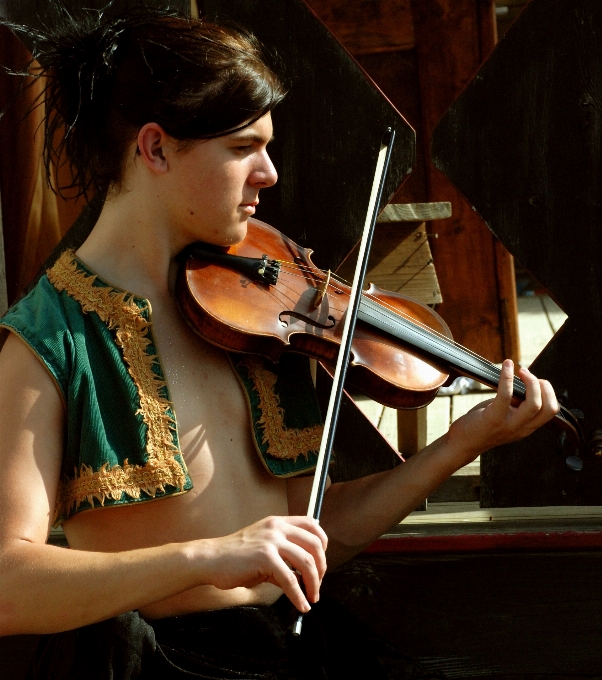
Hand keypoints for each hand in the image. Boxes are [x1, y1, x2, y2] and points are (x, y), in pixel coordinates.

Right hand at [204, 515, 327, 612]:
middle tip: (318, 585)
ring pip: (306, 562)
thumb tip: (303, 574)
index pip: (311, 524)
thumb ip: (284, 555)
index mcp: (278, 522)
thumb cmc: (235, 556)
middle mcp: (277, 527)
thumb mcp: (264, 547)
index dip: (322, 543)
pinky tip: (301, 605)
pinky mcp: (265, 558)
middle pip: (314, 544)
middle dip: (321, 568)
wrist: (211, 559)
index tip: (321, 562)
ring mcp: (271, 541)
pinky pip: (290, 579)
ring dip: (314, 584)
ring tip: (312, 598)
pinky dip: (298, 596)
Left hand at [446, 360, 558, 463]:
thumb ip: (517, 404)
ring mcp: (509, 425)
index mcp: (527, 427)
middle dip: (543, 386)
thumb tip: (524, 383)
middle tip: (527, 374)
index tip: (536, 380)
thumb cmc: (483, 425)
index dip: (549, 392)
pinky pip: (505, 395)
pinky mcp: (493, 419)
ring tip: (520, 370)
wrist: (463, 443)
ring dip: (531, 382)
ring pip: (534, 404)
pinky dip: (507, 377)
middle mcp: (522, 428)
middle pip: (548, 407)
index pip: (551, 411)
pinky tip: (506, 366)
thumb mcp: (506, 416)